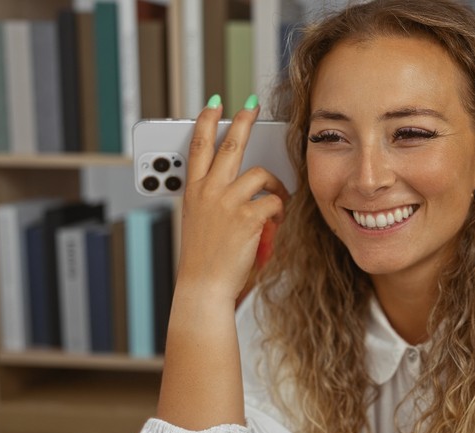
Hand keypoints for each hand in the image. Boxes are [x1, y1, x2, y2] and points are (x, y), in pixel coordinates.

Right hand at [176, 97, 290, 304]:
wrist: (203, 286)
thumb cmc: (204, 259)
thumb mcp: (199, 221)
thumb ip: (213, 201)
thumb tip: (237, 189)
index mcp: (194, 191)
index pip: (198, 147)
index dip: (206, 122)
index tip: (215, 105)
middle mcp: (209, 192)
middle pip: (230, 146)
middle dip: (242, 121)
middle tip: (251, 106)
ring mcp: (227, 202)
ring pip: (261, 174)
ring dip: (275, 185)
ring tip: (278, 196)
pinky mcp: (247, 217)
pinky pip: (274, 202)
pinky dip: (279, 212)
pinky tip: (274, 223)